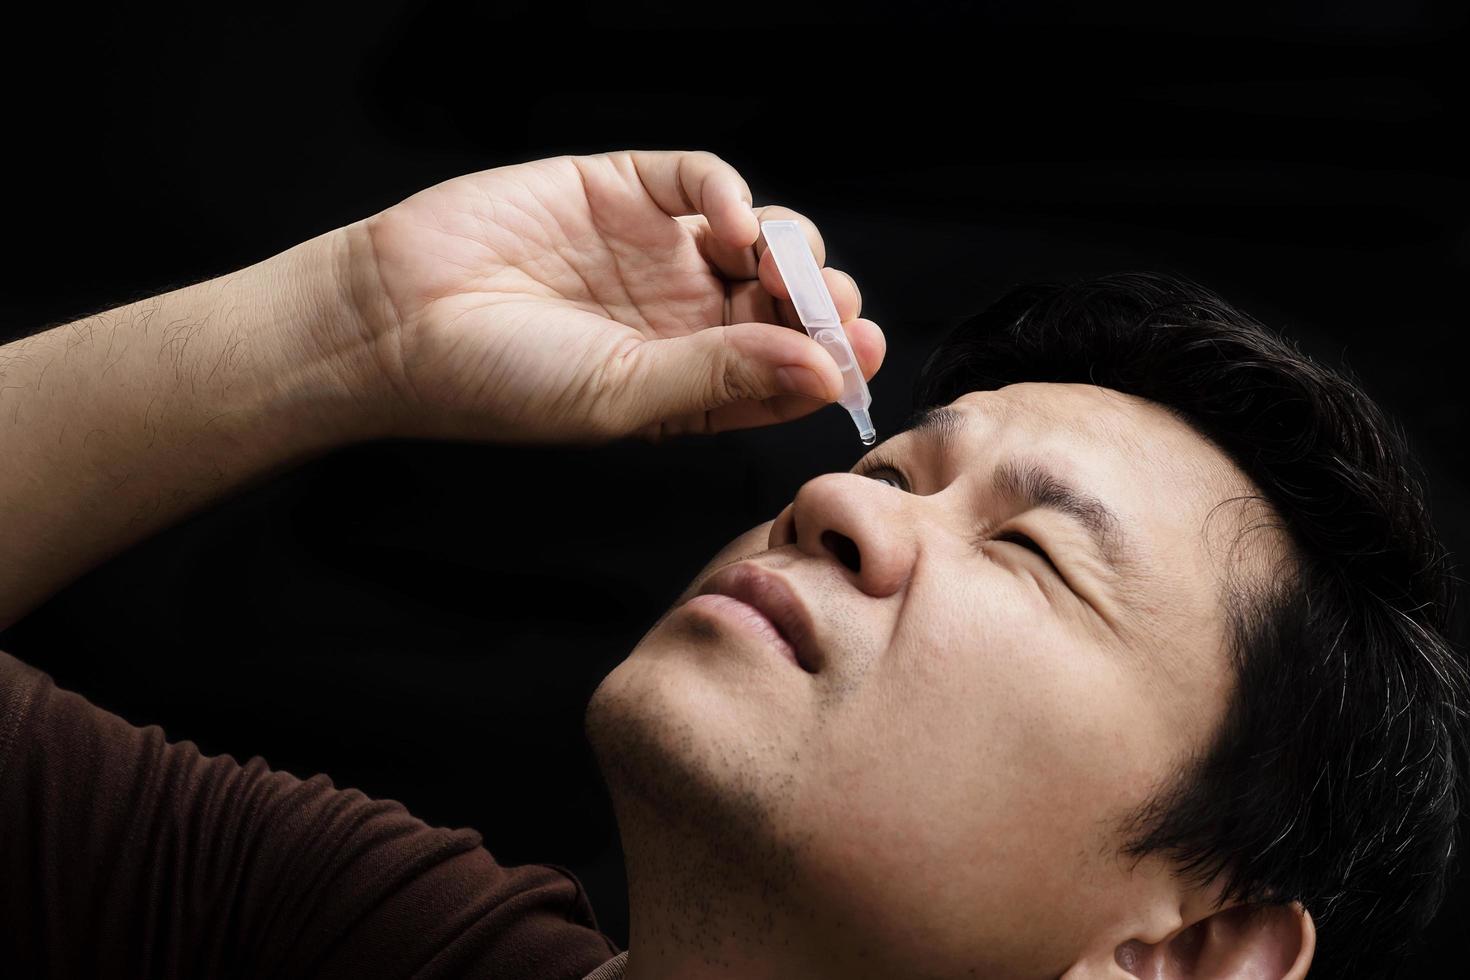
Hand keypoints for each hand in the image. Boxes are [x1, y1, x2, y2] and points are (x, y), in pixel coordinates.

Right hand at [334, 150, 885, 443]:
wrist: (395, 319)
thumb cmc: (498, 381)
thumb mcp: (622, 395)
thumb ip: (721, 377)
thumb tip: (823, 373)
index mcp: (686, 384)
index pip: (782, 374)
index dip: (829, 363)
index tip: (861, 355)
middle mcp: (681, 320)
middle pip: (785, 305)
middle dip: (820, 303)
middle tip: (834, 308)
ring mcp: (655, 252)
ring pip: (761, 240)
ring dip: (789, 249)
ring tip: (779, 267)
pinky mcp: (623, 190)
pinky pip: (700, 180)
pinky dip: (730, 192)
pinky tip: (732, 224)